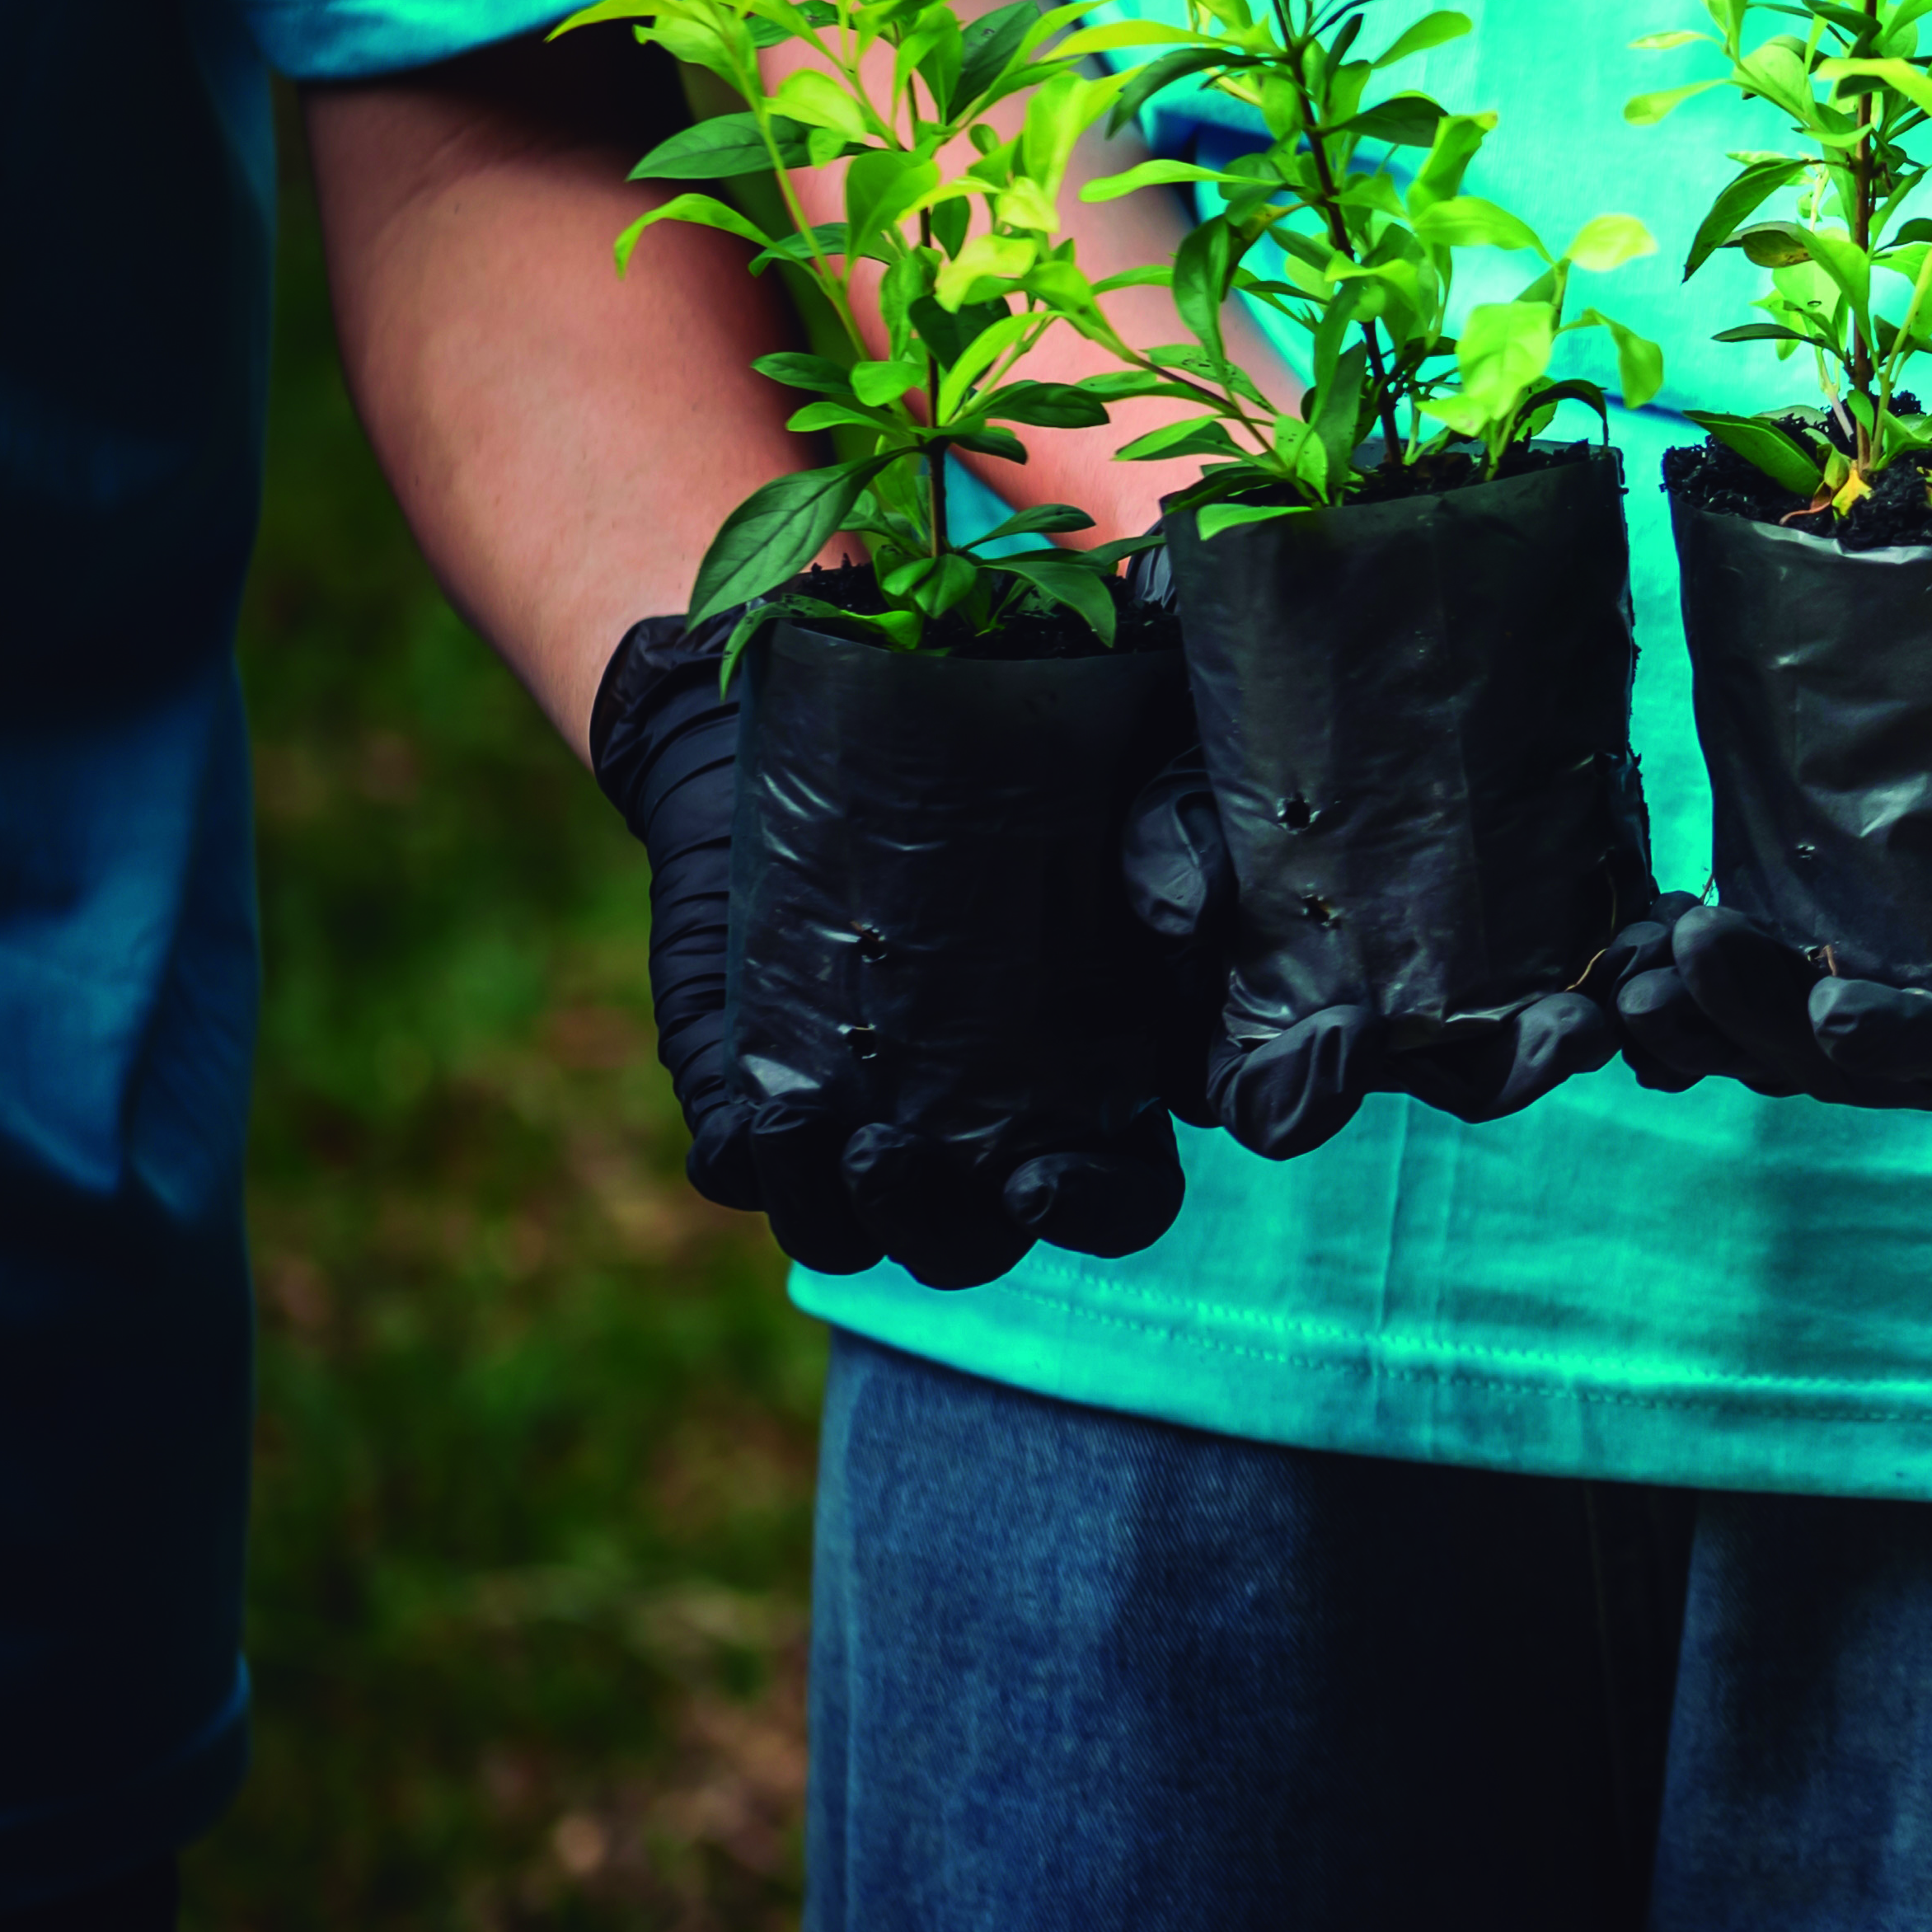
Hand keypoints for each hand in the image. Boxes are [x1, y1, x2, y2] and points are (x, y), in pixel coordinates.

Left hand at [593, 612, 1185, 1286]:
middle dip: (930, 1224)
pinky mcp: (762, 1070)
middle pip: (972, 1243)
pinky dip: (743, 1164)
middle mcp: (984, 1120)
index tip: (1038, 1181)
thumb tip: (1187, 931)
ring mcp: (869, 1105)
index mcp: (1098, 1085)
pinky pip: (738, 1169)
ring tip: (799, 1124)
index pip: (1120, 1202)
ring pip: (848, 1232)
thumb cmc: (1051, 744)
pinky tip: (750, 1115)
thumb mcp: (1151, 775)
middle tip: (884, 1151)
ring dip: (826, 1208)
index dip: (1092, 1212)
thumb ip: (1193, 849)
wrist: (878, 688)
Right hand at [1118, 765, 1618, 1160]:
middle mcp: (1386, 1023)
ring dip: (1587, 1024)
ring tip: (1622, 982)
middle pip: (1453, 1081)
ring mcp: (1471, 980)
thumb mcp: (1168, 806)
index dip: (1308, 1095)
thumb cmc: (1219, 771)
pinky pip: (1601, 966)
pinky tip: (1662, 927)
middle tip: (1559, 1029)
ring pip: (1538, 1035)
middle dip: (1512, 1069)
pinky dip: (1637, 958)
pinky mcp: (1547, 923)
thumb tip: (1183, 919)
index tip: (1348, 1035)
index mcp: (1273, 1027)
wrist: (1309, 683)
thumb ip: (1166, 865)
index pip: (1279, 1104)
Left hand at [1617, 554, 1931, 1111]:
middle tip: (1688, 956)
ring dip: (1705, 1017)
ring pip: (1787, 1041)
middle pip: (1854, 1061)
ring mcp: (1908, 1002)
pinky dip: (1700, 973)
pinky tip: (1641, 935)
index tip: (1833, 1012)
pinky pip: (1764, 988)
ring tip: (1634, 971)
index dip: (1904, 1047)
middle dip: (1762, 1022)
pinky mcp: (1853, 953)